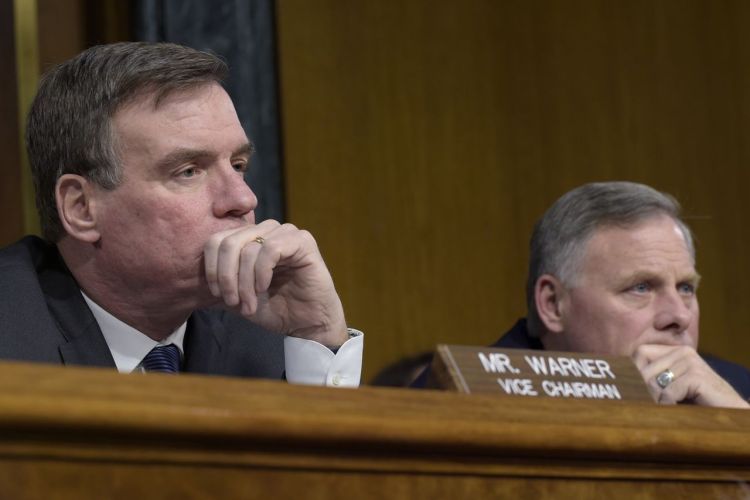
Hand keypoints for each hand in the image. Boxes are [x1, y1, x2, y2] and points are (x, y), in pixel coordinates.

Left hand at [203, 220, 347, 346]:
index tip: (218, 294)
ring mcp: (285, 232)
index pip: (216, 240)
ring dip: (244, 281)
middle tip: (233, 302)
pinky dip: (262, 272)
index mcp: (249, 239)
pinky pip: (271, 249)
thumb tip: (194, 275)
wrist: (306, 324)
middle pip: (229, 242)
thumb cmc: (274, 308)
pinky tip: (264, 287)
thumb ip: (220, 280)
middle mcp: (266, 230)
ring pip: (248, 247)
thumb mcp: (237, 295)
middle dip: (227, 277)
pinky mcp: (303, 241)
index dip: (212, 268)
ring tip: (249, 303)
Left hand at [633, 344, 748, 408]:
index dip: (635, 373)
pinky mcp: (696, 375)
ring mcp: (690, 361)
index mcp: (675, 351)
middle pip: (643, 369)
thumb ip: (651, 381)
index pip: (639, 353)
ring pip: (653, 383)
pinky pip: (667, 393)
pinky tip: (685, 408)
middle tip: (663, 403)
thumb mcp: (672, 389)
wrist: (734, 416)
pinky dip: (671, 405)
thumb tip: (621, 380)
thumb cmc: (699, 405)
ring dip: (660, 400)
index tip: (640, 390)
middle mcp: (683, 351)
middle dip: (647, 391)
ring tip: (676, 405)